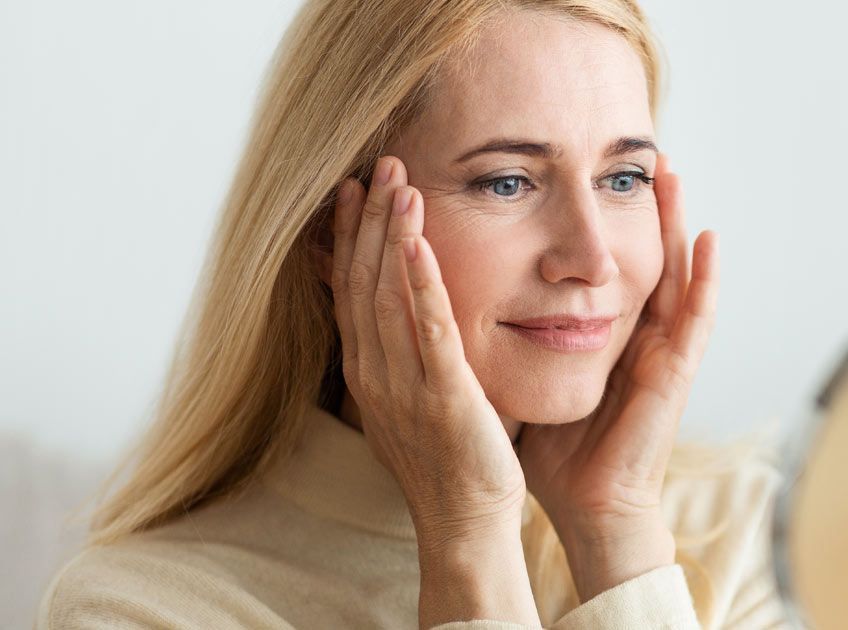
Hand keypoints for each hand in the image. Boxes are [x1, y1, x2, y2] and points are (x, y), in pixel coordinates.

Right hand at [329, 156, 537, 627]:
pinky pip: (429, 332)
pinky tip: (419, 244)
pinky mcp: (444, 396)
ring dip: (391, 236)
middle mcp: (375, 373)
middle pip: (362, 281)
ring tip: (399, 183)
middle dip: (369, 221)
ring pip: (389, 297)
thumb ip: (401, 349)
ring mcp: (404, 385)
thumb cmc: (449, 457)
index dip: (351, 236)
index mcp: (368, 370)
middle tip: (380, 165)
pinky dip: (421, 285)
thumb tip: (398, 305)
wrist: (465, 520)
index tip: (357, 188)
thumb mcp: (412, 395)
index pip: (351, 288)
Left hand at [514, 154, 720, 598]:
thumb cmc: (557, 452)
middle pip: (646, 257)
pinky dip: (706, 279)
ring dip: (676, 223)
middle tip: (640, 155)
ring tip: (672, 173)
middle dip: (644, 207)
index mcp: (606, 338)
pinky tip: (708, 239)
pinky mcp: (675, 375)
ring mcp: (662, 354)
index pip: (608, 267)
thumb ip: (510, 343)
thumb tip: (461, 306)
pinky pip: (697, 320)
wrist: (585, 508)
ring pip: (676, 274)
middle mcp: (639, 338)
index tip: (588, 175)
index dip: (603, 222)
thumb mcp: (529, 380)